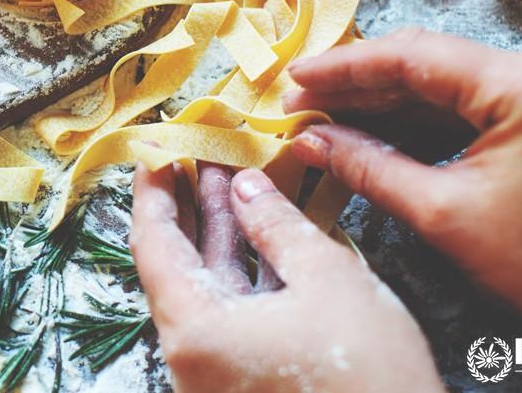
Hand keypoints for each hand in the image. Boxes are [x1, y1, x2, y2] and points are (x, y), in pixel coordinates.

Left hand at [130, 161, 442, 391]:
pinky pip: (229, 315)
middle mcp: (191, 357)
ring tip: (230, 180)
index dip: (153, 194)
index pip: (152, 246)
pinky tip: (260, 236)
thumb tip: (245, 186)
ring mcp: (215, 374)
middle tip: (197, 155)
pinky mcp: (242, 382)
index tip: (156, 152)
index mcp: (195, 331)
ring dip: (219, 235)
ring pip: (205, 290)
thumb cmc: (369, 374)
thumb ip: (277, 225)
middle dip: (189, 207)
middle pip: (174, 267)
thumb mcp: (327, 280)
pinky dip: (240, 271)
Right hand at [283, 29, 521, 362]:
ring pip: (444, 80)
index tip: (294, 78)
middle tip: (298, 104)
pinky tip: (369, 131)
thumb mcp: (443, 213)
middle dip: (359, 85)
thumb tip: (310, 140)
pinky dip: (419, 118)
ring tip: (323, 120)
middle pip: (428, 62)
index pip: (415, 57)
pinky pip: (467, 101)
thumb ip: (369, 167)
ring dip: (384, 102)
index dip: (345, 67)